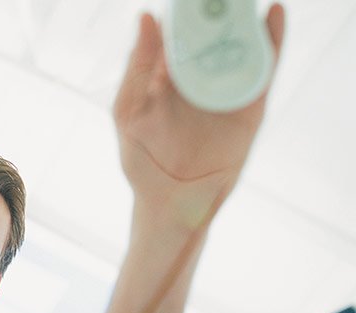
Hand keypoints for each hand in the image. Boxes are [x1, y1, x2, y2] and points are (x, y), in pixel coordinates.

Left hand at [113, 4, 284, 224]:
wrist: (170, 203)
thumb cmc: (142, 160)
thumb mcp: (129, 111)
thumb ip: (137, 67)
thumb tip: (147, 17)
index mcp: (167, 78)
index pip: (178, 35)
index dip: (184, 12)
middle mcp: (198, 82)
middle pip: (213, 37)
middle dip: (218, 11)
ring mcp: (225, 94)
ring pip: (240, 50)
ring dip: (246, 22)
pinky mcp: (249, 110)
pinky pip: (263, 74)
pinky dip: (272, 45)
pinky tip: (273, 17)